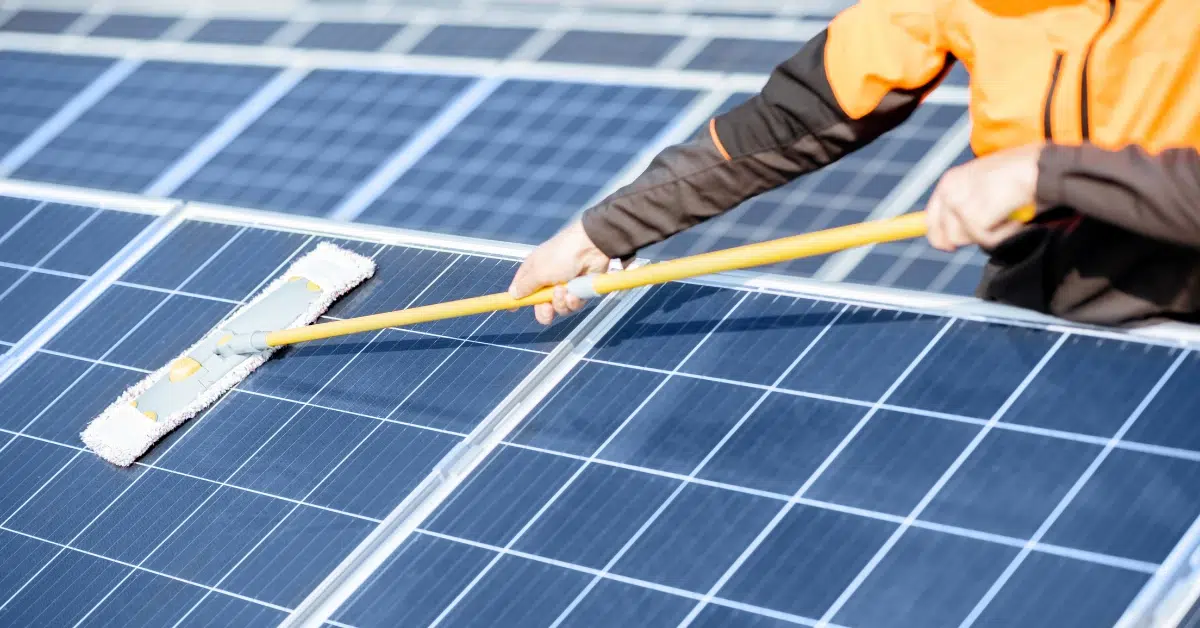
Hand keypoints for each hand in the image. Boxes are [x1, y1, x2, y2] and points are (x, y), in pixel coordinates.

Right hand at [508, 220, 612, 324]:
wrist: (591, 248)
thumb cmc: (561, 255)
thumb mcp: (538, 272)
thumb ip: (525, 286)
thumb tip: (513, 294)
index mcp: (534, 271)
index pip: (521, 288)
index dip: (517, 298)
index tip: (513, 309)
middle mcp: (548, 279)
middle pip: (541, 305)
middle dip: (544, 311)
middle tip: (547, 309)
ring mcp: (565, 285)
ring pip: (559, 308)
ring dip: (560, 303)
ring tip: (564, 291)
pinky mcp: (580, 290)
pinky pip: (573, 305)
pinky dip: (573, 301)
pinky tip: (575, 293)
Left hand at [925, 143, 1042, 251]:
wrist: (1042, 166)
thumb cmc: (1022, 173)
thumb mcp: (985, 184)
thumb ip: (967, 203)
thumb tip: (951, 235)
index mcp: (949, 181)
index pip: (930, 220)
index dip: (939, 237)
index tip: (948, 246)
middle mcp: (949, 191)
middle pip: (947, 236)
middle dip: (971, 236)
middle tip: (995, 223)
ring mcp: (959, 205)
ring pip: (966, 240)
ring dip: (990, 234)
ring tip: (1008, 215)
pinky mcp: (974, 218)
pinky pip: (987, 241)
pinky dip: (1005, 234)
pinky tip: (1015, 218)